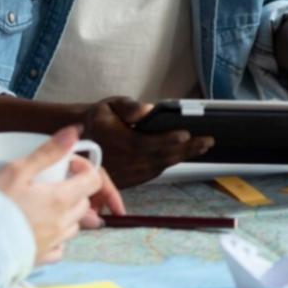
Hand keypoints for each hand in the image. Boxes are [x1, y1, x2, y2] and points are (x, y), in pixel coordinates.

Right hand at [0, 126, 104, 264]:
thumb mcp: (17, 170)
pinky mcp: (41, 258)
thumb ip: (48, 152)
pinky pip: (59, 248)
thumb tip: (74, 133)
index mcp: (61, 199)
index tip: (67, 165)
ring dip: (65, 213)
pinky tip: (39, 230)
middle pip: (83, 202)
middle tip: (51, 183)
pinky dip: (55, 238)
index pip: (93, 180)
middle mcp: (62, 223)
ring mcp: (53, 243)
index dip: (83, 168)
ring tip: (42, 205)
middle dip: (74, 189)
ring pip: (73, 225)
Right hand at [80, 97, 212, 188]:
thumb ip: (128, 107)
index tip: (186, 133)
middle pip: (161, 156)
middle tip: (208, 141)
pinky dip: (171, 163)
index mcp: (119, 141)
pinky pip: (155, 172)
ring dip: (182, 157)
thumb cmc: (99, 120)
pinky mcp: (131, 180)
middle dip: (186, 149)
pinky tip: (184, 154)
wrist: (80, 143)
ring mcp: (129, 173)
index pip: (148, 142)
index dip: (168, 139)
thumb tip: (147, 110)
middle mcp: (125, 161)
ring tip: (202, 146)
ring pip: (160, 166)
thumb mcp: (108, 106)